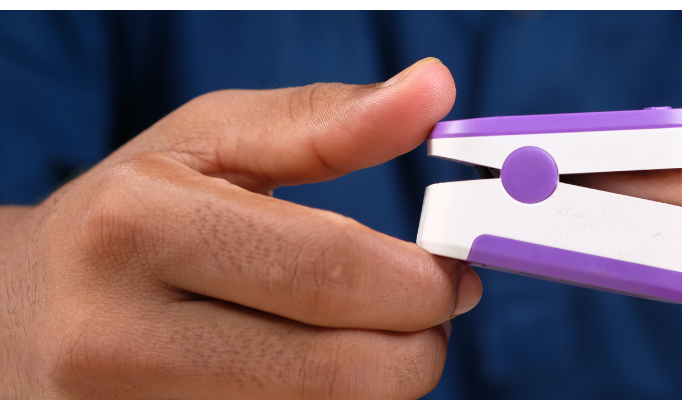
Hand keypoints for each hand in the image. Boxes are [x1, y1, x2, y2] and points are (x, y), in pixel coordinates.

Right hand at [0, 57, 481, 398]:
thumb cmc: (128, 218)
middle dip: (418, 347)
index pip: (327, 273)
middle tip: (433, 313)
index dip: (420, 282)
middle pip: (335, 372)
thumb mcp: (207, 143)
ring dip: (381, 383)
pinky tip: (318, 370)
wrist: (15, 317)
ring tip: (372, 335)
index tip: (455, 272)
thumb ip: (325, 121)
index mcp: (135, 227)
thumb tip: (435, 88)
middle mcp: (116, 337)